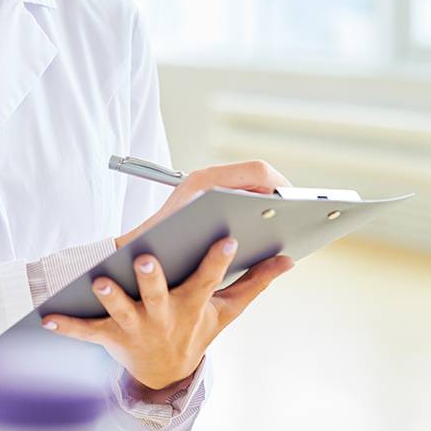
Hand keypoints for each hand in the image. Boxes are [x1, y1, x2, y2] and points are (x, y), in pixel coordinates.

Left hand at [41, 237, 294, 388]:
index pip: (209, 279)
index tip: (227, 238)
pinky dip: (67, 326)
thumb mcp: (227, 311)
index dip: (217, 261)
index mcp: (194, 304)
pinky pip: (86, 332)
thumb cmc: (197, 330)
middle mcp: (165, 315)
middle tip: (145, 258)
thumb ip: (255, 283)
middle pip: (159, 295)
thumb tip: (288, 259)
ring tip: (97, 281)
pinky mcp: (111, 337)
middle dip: (152, 278)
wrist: (167, 374)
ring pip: (122, 310)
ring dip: (110, 297)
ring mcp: (137, 326)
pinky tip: (47, 317)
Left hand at [114, 160, 290, 248]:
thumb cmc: (161, 253)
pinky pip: (239, 196)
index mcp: (207, 182)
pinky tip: (265, 234)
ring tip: (286, 228)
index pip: (258, 170)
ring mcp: (206, 186)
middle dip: (281, 196)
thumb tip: (283, 252)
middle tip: (299, 218)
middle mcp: (206, 179)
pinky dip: (256, 210)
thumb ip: (237, 248)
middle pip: (257, 177)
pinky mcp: (205, 196)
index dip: (284, 186)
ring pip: (249, 186)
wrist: (130, 260)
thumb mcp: (204, 253)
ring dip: (269, 204)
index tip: (300, 207)